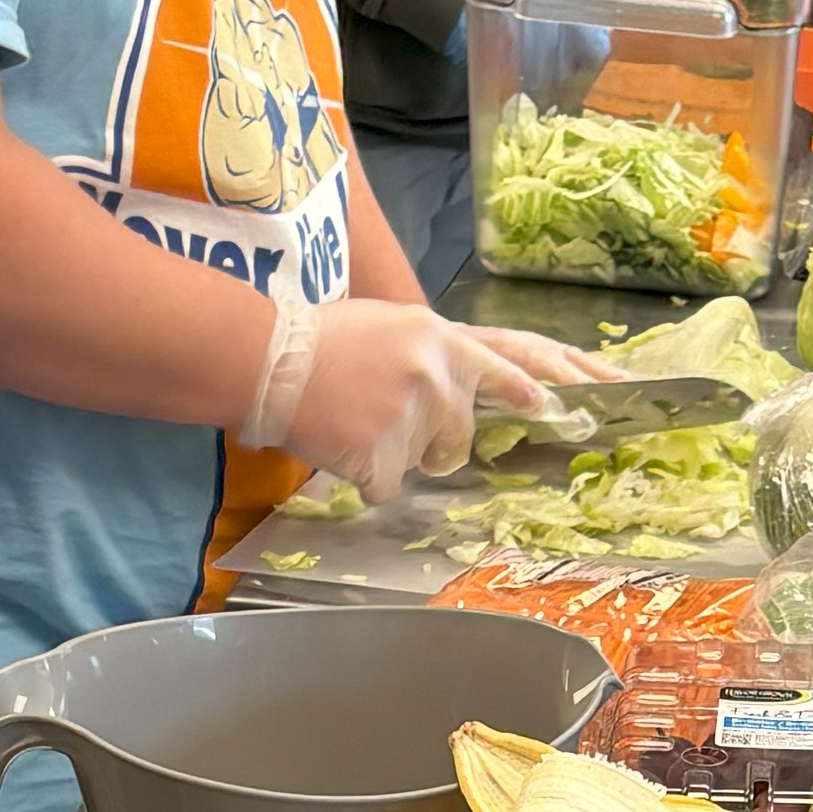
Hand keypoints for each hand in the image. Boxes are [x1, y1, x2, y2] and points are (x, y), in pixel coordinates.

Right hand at [243, 295, 596, 498]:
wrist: (266, 360)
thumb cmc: (318, 340)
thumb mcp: (389, 325)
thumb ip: (431, 352)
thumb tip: (453, 384)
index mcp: (439, 339)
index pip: (503, 369)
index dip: (526, 391)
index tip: (547, 405)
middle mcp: (436, 378)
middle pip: (460, 434)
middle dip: (434, 441)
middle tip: (384, 420)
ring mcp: (412, 419)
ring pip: (422, 462)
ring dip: (392, 455)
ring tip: (352, 422)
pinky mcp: (384, 457)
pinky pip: (386, 486)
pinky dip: (362, 476)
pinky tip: (337, 444)